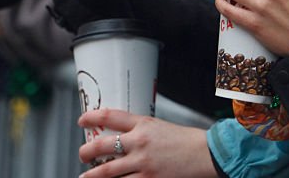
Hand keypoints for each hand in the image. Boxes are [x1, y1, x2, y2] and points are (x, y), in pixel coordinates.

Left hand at [77, 110, 215, 177]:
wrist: (206, 154)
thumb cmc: (186, 141)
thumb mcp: (160, 127)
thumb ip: (140, 131)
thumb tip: (121, 138)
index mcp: (143, 125)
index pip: (110, 116)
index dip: (91, 117)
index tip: (82, 120)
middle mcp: (140, 143)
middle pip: (103, 145)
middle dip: (87, 151)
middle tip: (82, 154)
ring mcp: (143, 163)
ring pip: (107, 171)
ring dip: (92, 175)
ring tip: (85, 177)